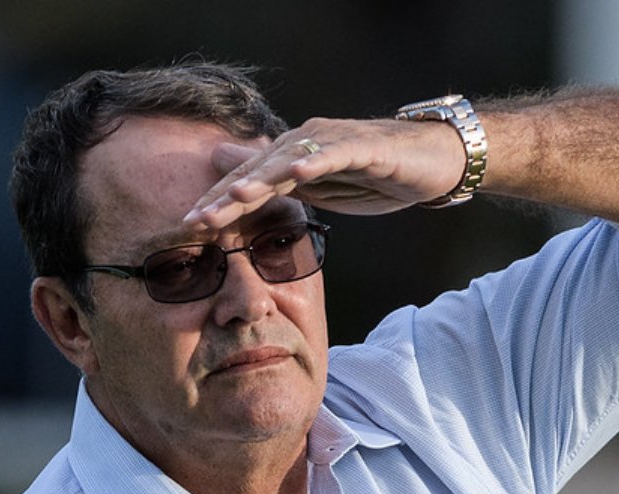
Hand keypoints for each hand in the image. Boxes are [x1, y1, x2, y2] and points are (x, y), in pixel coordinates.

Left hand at [182, 117, 464, 227]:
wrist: (432, 160)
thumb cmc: (375, 175)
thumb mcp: (321, 188)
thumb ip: (280, 185)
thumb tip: (232, 180)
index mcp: (293, 156)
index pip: (248, 181)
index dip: (217, 202)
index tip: (187, 227)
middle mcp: (307, 141)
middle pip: (260, 171)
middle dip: (226, 196)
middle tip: (196, 220)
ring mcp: (335, 141)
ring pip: (290, 160)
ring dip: (261, 178)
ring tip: (235, 197)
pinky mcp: (366, 146)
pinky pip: (337, 153)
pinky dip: (318, 160)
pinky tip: (299, 172)